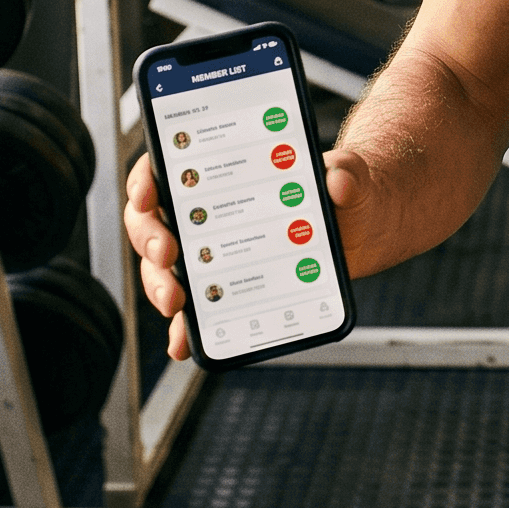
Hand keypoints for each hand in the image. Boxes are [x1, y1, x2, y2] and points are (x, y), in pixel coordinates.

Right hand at [128, 145, 397, 360]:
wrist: (362, 226)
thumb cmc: (344, 191)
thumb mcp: (350, 174)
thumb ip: (346, 172)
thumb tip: (337, 178)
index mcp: (223, 170)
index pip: (165, 166)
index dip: (146, 179)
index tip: (149, 196)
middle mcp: (207, 210)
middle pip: (153, 221)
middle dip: (151, 239)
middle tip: (169, 255)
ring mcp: (212, 252)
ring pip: (163, 268)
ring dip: (160, 286)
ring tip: (177, 304)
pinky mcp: (228, 287)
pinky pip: (196, 310)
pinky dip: (184, 329)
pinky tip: (185, 342)